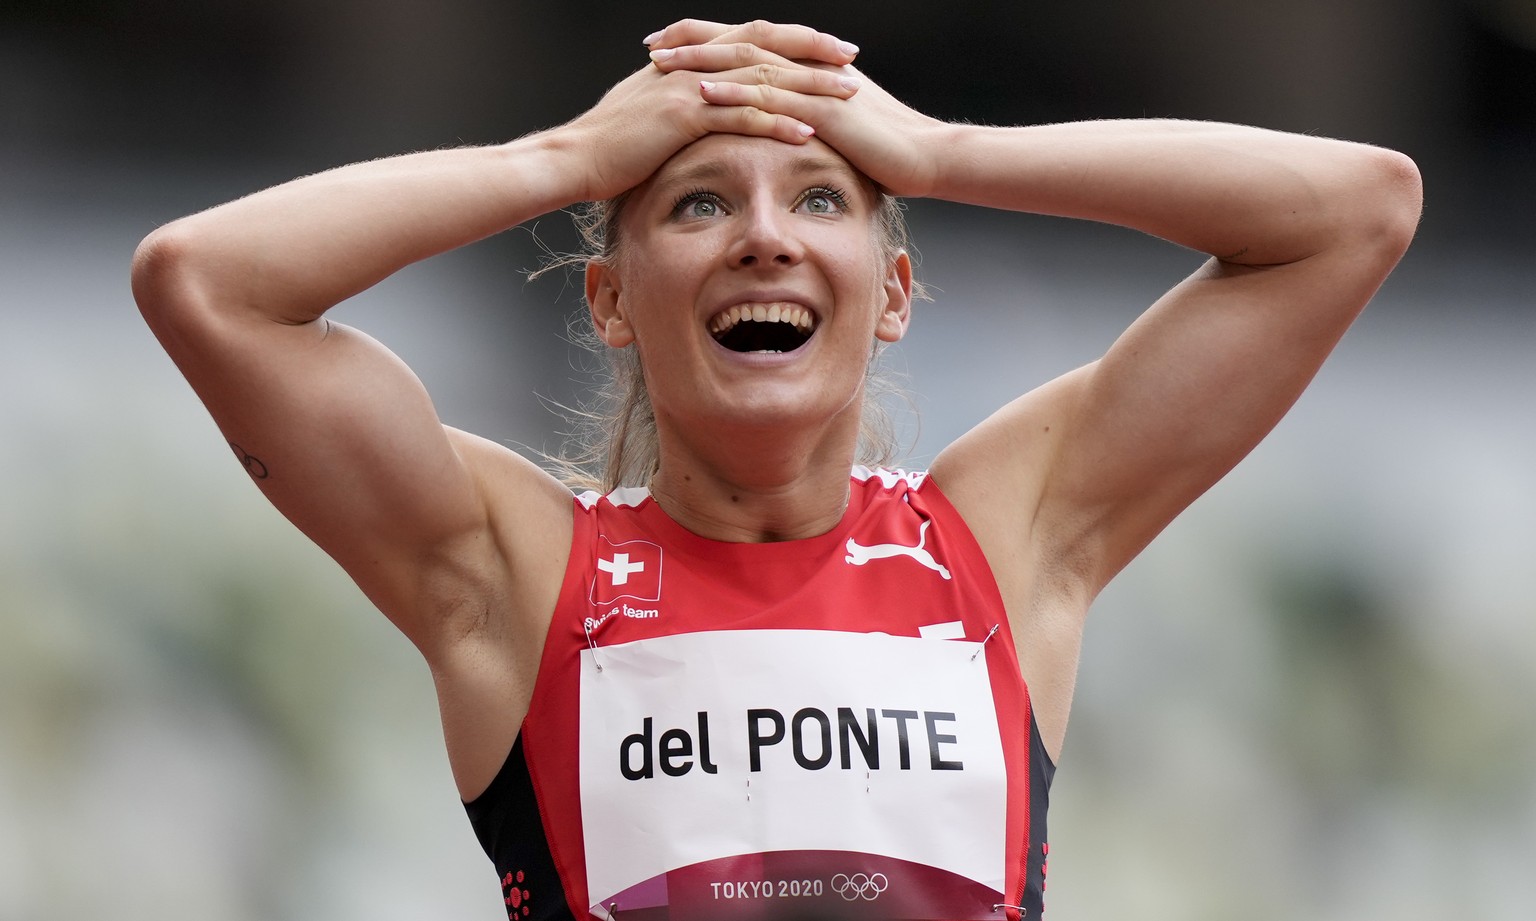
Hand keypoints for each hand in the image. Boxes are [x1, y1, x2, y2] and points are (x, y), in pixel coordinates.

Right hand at [557, 22, 860, 201]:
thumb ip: (678, 99)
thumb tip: (699, 104)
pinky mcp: (684, 117)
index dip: (790, 41)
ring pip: (762, 79)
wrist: (573, 158)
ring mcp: (690, 87)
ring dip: (808, 87)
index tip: (826, 49)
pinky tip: (808, 133)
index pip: (750, 39)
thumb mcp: (646, 111)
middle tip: (850, 58)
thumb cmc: (608, 145)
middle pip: (765, 48)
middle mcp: (694, 65)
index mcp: (689, 60)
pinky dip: (778, 123)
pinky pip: (741, 117)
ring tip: (846, 96)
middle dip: (811, 52)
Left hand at [646, 20, 947, 197]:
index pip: (749, 45)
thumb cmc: (887, 148)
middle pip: (740, 44)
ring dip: (702, 61)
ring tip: (661, 63)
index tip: (667, 46)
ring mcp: (815, 86)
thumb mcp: (840, 126)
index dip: (706, 41)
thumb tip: (782, 125)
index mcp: (807, 68)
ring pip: (748, 64)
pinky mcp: (823, 110)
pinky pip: (771, 97)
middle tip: (651, 46)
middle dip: (692, 43)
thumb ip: (808, 117)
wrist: (928, 155)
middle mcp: (807, 68)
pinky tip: (703, 93)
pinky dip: (734, 92)